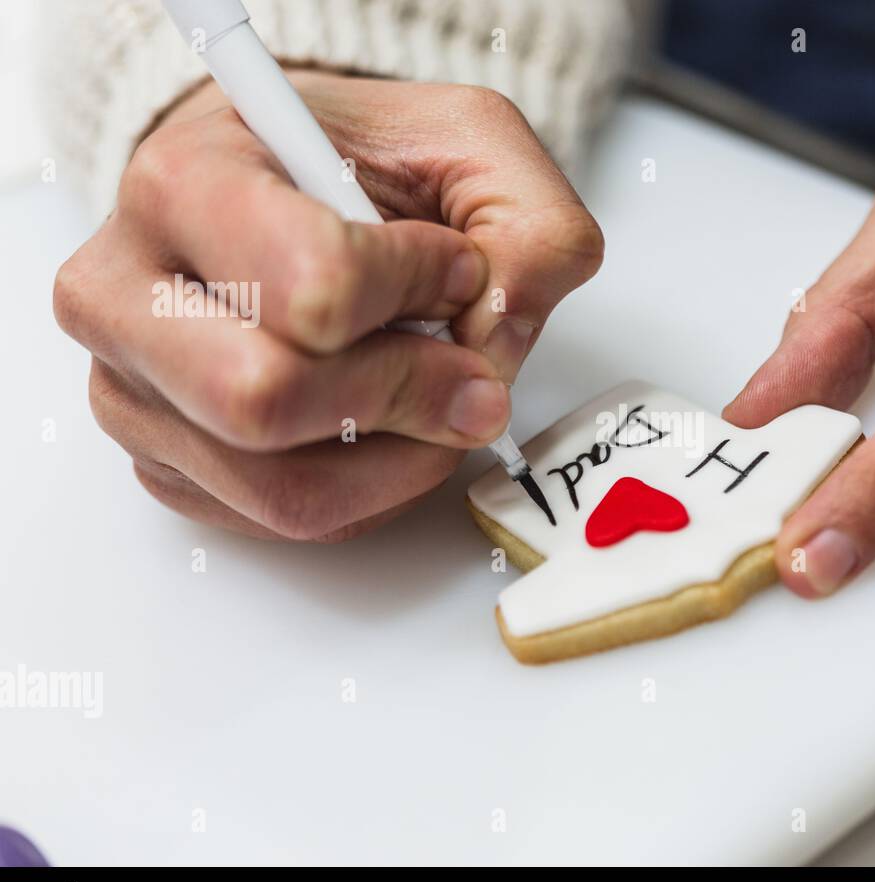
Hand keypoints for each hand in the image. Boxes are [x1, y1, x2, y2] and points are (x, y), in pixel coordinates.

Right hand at [54, 73, 602, 540]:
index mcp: (184, 184)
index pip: (311, 284)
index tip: (453, 266)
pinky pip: (292, 520)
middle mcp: (123, 294)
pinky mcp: (170, 466)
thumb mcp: (471, 146)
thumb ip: (530, 228)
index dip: (417, 288)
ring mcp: (135, 393)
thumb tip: (498, 341)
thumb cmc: (356, 162)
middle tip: (469, 369)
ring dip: (407, 457)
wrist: (280, 187)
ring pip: (287, 487)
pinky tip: (397, 427)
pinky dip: (378, 489)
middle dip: (407, 392)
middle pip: (268, 399)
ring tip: (443, 399)